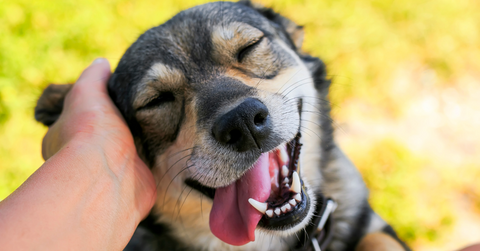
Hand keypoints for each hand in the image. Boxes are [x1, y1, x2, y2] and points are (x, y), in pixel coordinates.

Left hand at [0, 58, 155, 249]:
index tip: (114, 95)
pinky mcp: (136, 181)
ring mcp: (111, 172)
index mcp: (63, 137)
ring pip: (128, 149)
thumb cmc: (91, 133)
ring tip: (163, 116)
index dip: (94, 106)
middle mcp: (84, 158)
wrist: (110, 176)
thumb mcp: (87, 92)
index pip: (77, 118)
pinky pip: (148, 164)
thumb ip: (94, 76)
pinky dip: (157, 155)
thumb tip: (102, 62)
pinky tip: (170, 139)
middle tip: (144, 105)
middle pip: (106, 134)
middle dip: (122, 123)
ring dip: (142, 139)